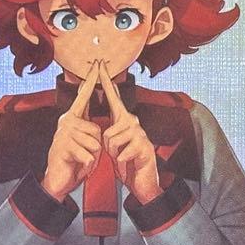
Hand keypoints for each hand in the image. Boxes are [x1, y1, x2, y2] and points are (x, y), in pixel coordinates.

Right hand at [41, 61, 102, 201]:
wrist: (59, 179)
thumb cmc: (75, 159)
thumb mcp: (84, 140)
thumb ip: (88, 125)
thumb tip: (93, 111)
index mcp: (72, 118)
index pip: (83, 96)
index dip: (90, 80)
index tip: (96, 63)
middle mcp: (65, 122)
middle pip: (97, 129)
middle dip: (96, 146)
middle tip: (83, 153)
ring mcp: (62, 135)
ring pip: (95, 143)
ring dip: (92, 156)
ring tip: (80, 159)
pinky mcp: (62, 148)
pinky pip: (89, 155)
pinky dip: (87, 164)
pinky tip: (77, 164)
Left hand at [99, 61, 160, 204]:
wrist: (142, 181)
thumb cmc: (127, 162)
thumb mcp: (114, 144)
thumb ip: (110, 130)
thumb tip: (104, 121)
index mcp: (124, 120)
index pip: (113, 97)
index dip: (106, 81)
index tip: (100, 63)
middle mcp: (134, 122)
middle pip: (108, 129)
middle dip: (108, 145)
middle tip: (119, 155)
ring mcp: (140, 133)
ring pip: (111, 141)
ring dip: (113, 154)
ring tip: (124, 158)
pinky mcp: (143, 147)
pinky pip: (120, 153)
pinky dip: (121, 161)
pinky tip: (129, 162)